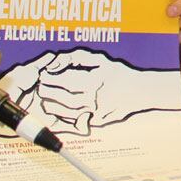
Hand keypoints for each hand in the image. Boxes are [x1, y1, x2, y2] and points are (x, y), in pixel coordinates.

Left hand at [8, 49, 177, 135]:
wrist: (140, 92)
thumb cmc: (117, 73)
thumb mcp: (98, 59)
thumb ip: (74, 58)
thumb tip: (53, 64)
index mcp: (93, 81)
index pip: (63, 81)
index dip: (49, 78)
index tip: (43, 75)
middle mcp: (93, 98)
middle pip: (60, 97)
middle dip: (46, 91)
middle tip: (41, 87)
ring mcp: (94, 112)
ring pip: (64, 111)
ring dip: (51, 105)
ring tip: (46, 98)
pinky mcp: (96, 122)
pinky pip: (73, 121)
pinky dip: (62, 116)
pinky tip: (58, 110)